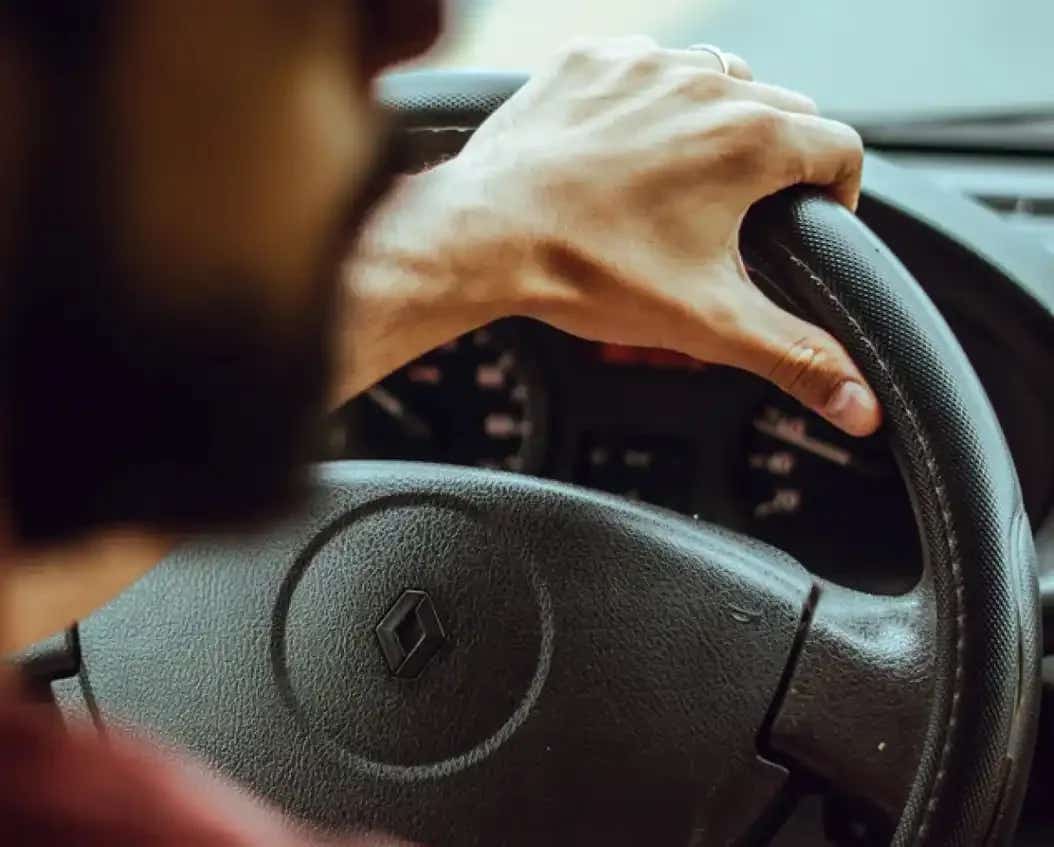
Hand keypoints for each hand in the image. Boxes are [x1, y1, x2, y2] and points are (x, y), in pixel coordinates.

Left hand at [440, 37, 878, 435]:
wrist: (487, 235)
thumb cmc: (589, 271)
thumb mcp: (707, 323)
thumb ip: (795, 358)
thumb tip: (860, 406)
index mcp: (750, 141)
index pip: (841, 149)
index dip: (838, 193)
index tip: (812, 221)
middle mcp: (705, 86)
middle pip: (784, 111)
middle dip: (778, 160)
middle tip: (740, 214)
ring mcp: (644, 65)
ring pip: (718, 79)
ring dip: (718, 122)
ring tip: (685, 181)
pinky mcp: (592, 61)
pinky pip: (647, 67)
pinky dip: (650, 101)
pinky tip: (627, 149)